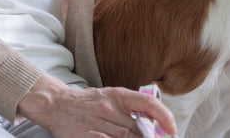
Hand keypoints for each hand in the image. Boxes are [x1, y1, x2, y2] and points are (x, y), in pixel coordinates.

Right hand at [17, 75, 176, 136]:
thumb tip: (153, 127)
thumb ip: (130, 111)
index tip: (173, 130)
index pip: (148, 103)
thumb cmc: (87, 103)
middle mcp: (109, 107)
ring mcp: (96, 122)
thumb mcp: (110, 98)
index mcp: (118, 95)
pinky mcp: (85, 136)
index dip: (164, 117)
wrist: (55, 104)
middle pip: (138, 129)